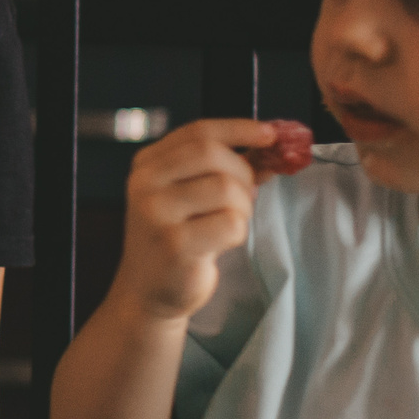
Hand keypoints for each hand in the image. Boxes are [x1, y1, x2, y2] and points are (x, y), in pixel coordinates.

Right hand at [115, 119, 278, 323]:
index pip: (198, 132)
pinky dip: (237, 233)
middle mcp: (144, 184)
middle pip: (212, 154)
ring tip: (226, 223)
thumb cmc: (176, 237)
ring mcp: (156, 214)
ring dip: (241, 207)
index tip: (270, 134)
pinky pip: (230, 224)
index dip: (239, 128)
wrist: (149, 289)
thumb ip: (224, 167)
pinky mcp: (174, 245)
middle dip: (242, 172)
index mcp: (147, 165)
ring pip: (225, 188)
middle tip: (244, 194)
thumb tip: (273, 147)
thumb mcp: (190, 194)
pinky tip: (219, 243)